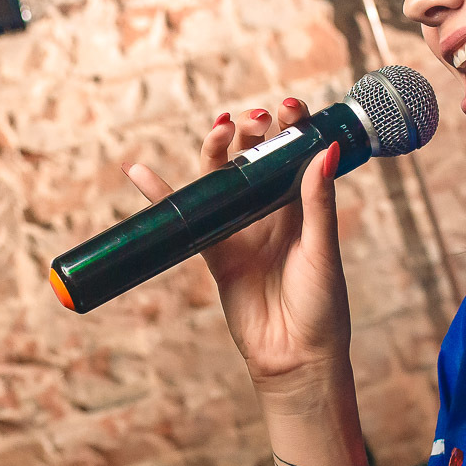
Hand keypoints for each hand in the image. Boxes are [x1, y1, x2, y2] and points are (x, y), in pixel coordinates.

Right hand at [122, 98, 352, 401]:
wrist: (296, 358)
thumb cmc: (322, 306)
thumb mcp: (322, 249)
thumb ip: (318, 201)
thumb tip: (325, 149)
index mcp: (303, 208)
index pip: (295, 155)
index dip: (292, 128)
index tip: (289, 107)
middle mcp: (270, 213)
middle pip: (255, 160)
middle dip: (253, 132)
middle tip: (252, 118)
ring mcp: (240, 230)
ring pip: (220, 180)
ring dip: (215, 150)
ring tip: (219, 127)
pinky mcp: (214, 252)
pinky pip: (185, 218)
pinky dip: (161, 196)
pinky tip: (140, 171)